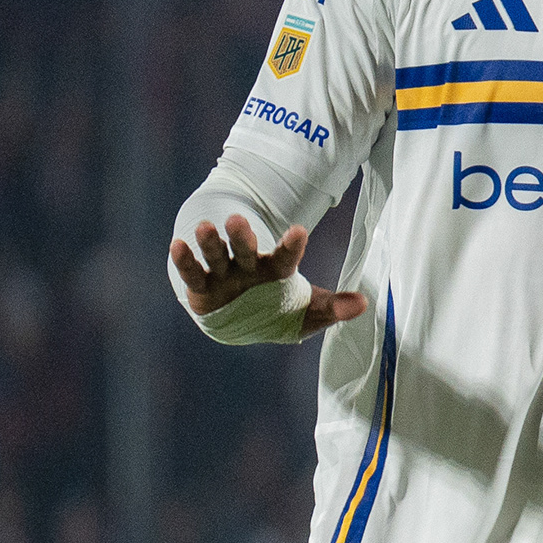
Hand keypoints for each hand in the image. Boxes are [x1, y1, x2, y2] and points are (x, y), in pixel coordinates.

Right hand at [170, 214, 365, 337]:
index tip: (299, 231)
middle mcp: (249, 267)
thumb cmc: (279, 311)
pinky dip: (185, 260)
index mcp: (277, 270)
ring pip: (217, 255)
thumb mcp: (309, 312)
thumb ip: (334, 307)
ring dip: (211, 243)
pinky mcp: (201, 288)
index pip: (286, 256)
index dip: (291, 245)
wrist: (245, 321)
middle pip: (246, 249)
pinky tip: (178, 245)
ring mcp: (224, 275)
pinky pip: (193, 273)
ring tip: (205, 227)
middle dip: (242, 236)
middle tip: (237, 220)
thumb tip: (364, 303)